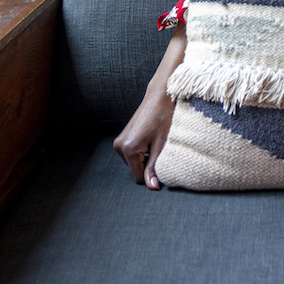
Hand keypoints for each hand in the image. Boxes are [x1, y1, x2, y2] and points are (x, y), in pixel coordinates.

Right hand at [113, 24, 185, 189]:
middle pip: (135, 170)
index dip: (152, 175)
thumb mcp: (162, 144)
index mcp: (129, 149)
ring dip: (145, 158)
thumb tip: (152, 187)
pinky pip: (132, 155)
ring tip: (156, 142)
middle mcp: (119, 146)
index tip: (163, 162)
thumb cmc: (164, 117)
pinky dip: (142, 152)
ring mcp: (119, 142)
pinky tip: (150, 139)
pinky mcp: (121, 138)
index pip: (139, 177)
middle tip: (160, 148)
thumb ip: (155, 167)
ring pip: (134, 163)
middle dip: (148, 165)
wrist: (159, 96)